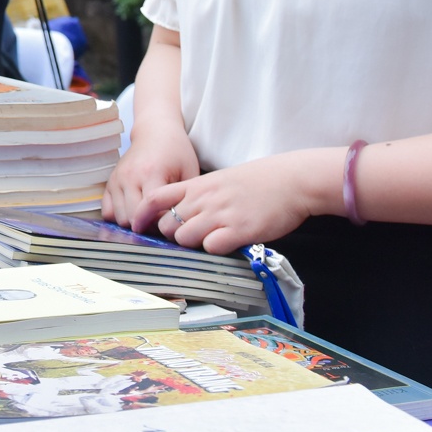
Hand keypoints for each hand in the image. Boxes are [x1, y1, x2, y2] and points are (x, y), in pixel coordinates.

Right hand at [100, 122, 199, 228]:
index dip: (161, 224)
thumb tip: (178, 224)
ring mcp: (117, 179)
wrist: (156, 131)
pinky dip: (119, 216)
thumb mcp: (189, 172)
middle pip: (132, 219)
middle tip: (160, 224)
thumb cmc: (176, 151)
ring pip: (118, 218)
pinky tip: (134, 212)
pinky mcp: (110, 181)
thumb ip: (182, 199)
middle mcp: (130, 177)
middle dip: (147, 227)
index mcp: (152, 173)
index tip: (171, 222)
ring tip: (148, 218)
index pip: (150, 211)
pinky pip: (107, 211)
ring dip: (133, 223)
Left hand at [135, 148, 337, 255]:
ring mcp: (220, 213)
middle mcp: (203, 198)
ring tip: (212, 239)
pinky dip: (215, 250)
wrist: (291, 181)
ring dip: (194, 245)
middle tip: (192, 237)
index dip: (143, 215)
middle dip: (174, 236)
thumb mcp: (219, 181)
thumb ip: (197, 196)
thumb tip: (179, 216)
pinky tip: (228, 243)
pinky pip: (211, 247)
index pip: (155, 198)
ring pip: (184, 238)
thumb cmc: (257, 182)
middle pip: (167, 225)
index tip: (140, 228)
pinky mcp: (238, 229)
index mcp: (197, 185)